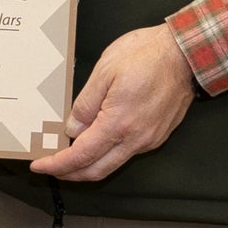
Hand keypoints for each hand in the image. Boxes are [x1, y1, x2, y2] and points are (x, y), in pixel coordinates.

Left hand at [32, 25, 197, 182]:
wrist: (187, 54)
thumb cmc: (148, 55)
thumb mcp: (105, 71)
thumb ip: (85, 103)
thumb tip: (73, 128)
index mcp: (118, 124)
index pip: (80, 156)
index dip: (57, 165)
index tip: (40, 165)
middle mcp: (135, 139)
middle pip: (96, 170)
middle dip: (70, 174)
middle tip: (51, 167)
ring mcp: (149, 140)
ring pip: (113, 164)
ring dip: (89, 165)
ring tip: (70, 157)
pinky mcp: (158, 135)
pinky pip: (127, 153)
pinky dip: (107, 154)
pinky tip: (98, 143)